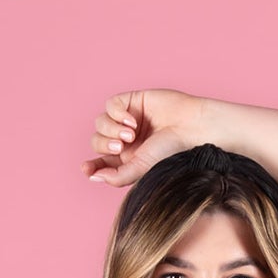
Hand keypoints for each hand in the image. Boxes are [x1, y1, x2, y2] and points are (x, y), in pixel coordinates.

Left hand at [82, 89, 205, 189]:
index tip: (86, 169)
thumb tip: (94, 177)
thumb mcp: (141, 169)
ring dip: (111, 129)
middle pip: (97, 141)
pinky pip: (110, 105)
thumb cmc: (171, 151)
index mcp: (128, 160)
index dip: (91, 165)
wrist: (191, 127)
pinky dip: (117, 113)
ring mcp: (127, 120)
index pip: (101, 162)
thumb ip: (117, 176)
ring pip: (101, 123)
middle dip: (105, 145)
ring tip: (131, 133)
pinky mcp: (132, 100)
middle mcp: (126, 140)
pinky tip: (132, 120)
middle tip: (122, 147)